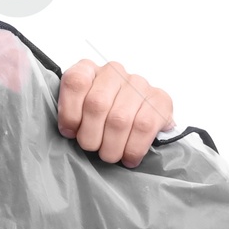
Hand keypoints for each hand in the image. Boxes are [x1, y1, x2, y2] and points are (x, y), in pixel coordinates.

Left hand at [57, 59, 173, 167]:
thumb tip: (68, 130)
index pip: (75, 82)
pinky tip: (129, 157)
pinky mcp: (160, 99)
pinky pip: (144, 127)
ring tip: (110, 155)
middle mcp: (113, 72)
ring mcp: (138, 84)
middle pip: (97, 105)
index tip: (70, 132)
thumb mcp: (78, 111)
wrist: (140, 117)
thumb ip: (69, 114)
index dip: (70, 112)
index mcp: (88, 70)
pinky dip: (133, 148)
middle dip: (91, 136)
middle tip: (92, 148)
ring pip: (119, 119)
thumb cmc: (102, 117)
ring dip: (111, 146)